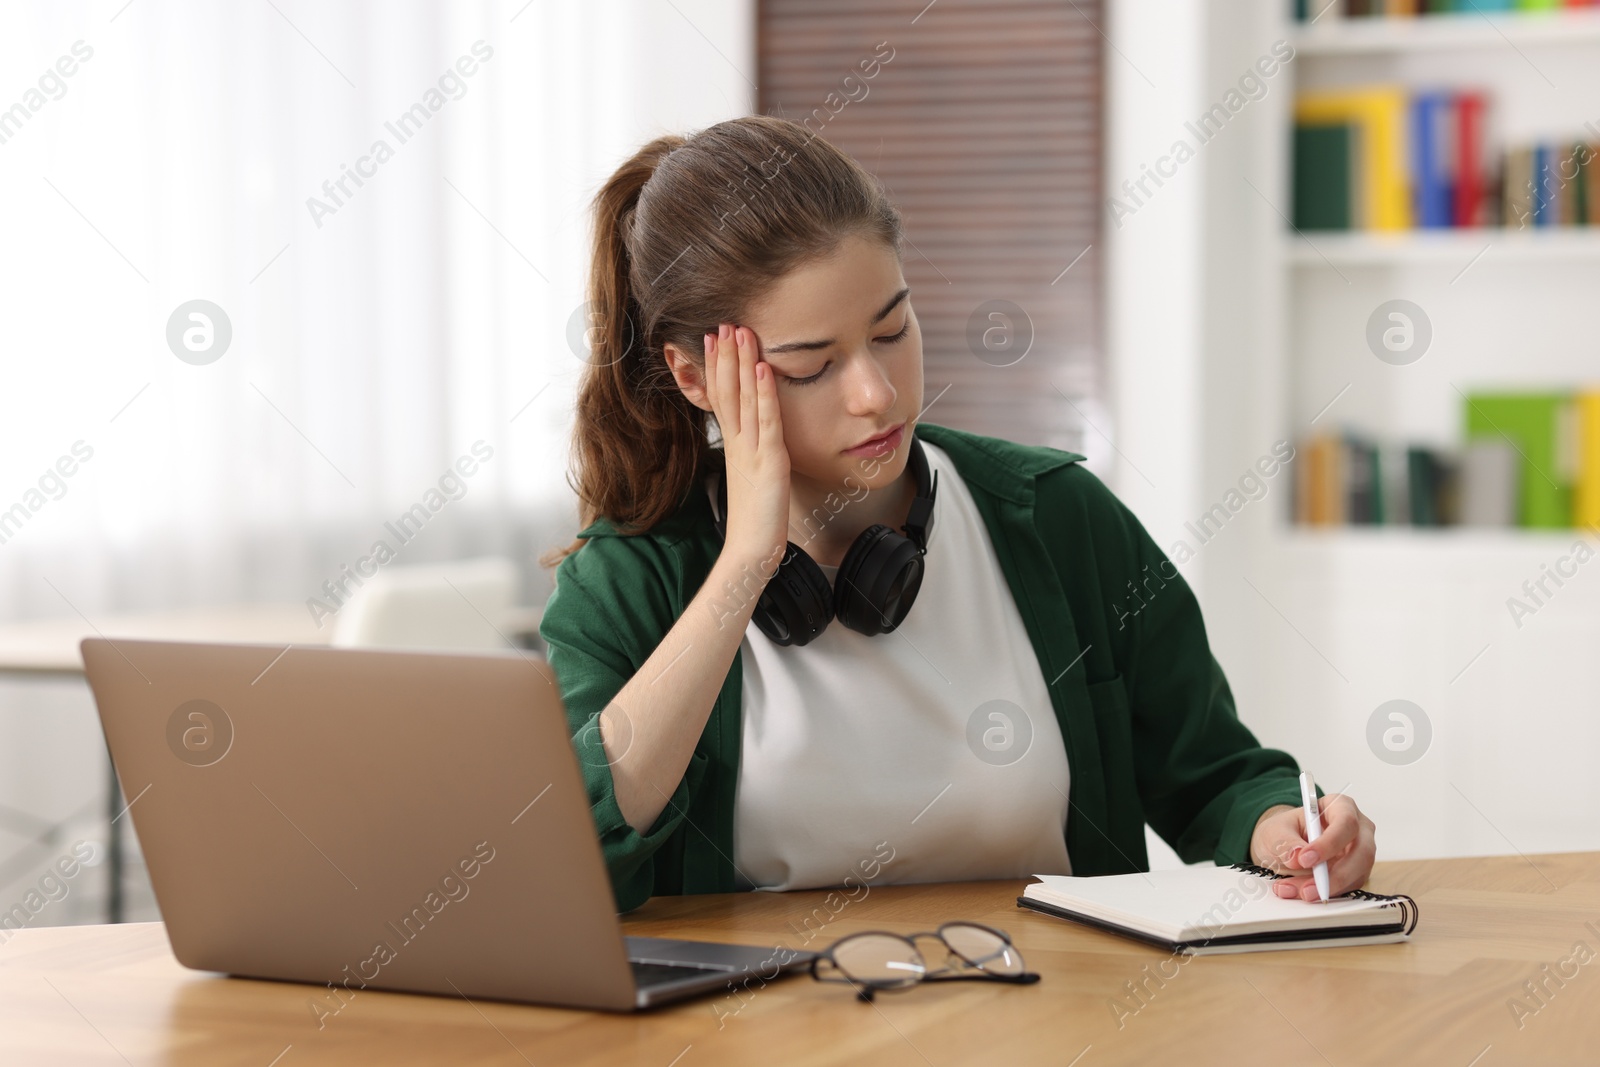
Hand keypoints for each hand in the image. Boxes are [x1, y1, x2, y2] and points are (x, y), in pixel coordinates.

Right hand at [705, 323, 789, 569]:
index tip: (713, 338)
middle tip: (723, 322)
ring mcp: (751, 450)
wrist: (750, 550)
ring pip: (744, 398)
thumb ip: (750, 451)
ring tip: (740, 332)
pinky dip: (765, 393)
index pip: (721, 397)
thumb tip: (752, 435)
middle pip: (727, 390)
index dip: (716, 366)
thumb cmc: (755, 517)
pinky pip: (766, 420)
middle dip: (725, 355)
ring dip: (742, 362)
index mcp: (734, 444)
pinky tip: (763, 368)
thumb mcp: (750, 475)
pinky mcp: (769, 461)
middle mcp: (738, 442)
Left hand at [1249, 794, 1375, 900]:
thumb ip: (1284, 842)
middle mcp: (1357, 829)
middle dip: (1335, 875)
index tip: (1305, 859)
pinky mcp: (1356, 874)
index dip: (1329, 843)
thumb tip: (1297, 856)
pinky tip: (1302, 893)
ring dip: (1327, 888)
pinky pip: (1348, 888)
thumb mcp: (1274, 831)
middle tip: (1307, 889)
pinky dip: (1325, 894)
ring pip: (1357, 875)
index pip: (1346, 823)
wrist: (1282, 847)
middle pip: (1362, 852)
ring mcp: (1359, 853)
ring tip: (1297, 892)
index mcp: (1340, 806)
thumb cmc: (1283, 832)